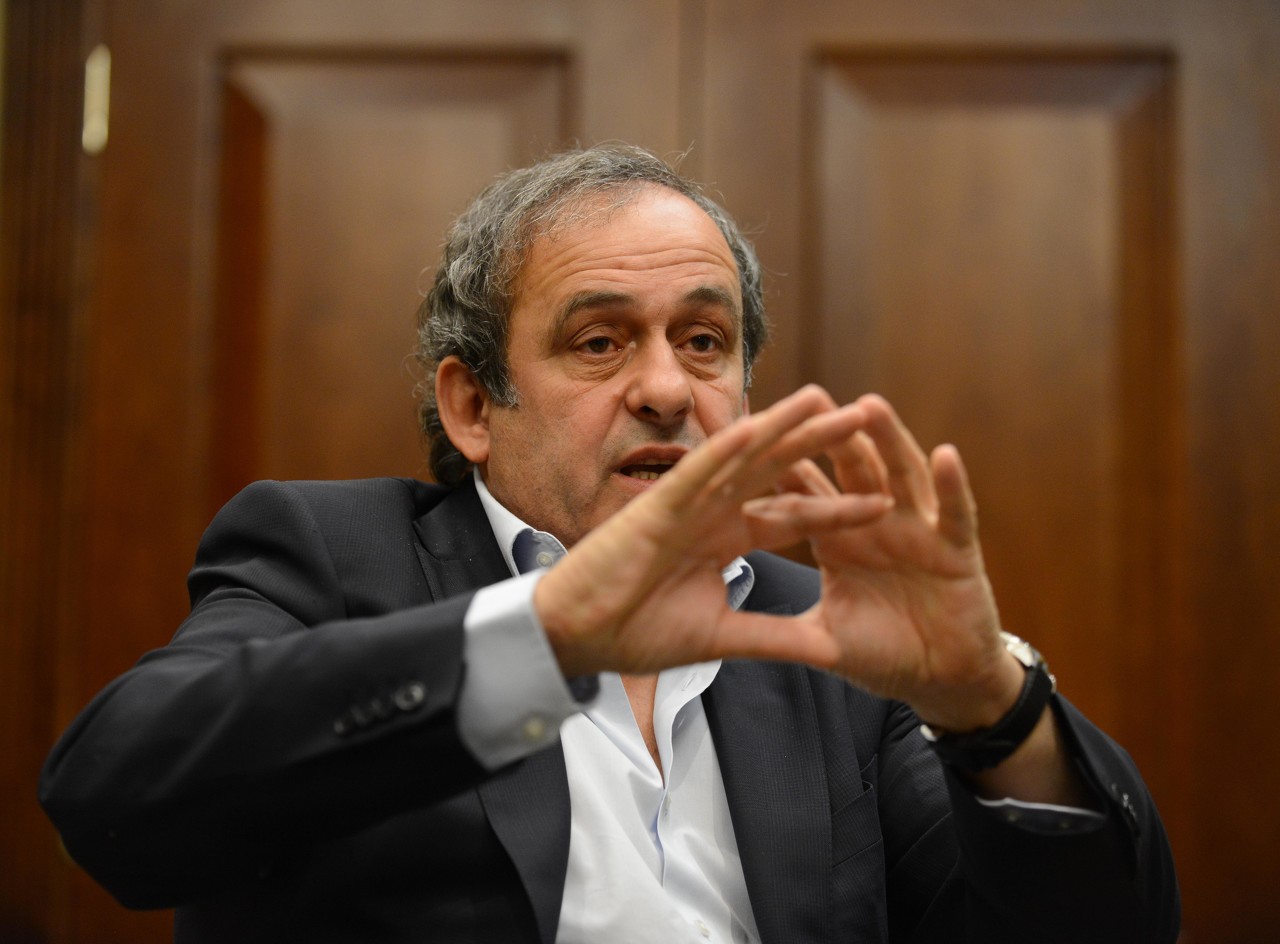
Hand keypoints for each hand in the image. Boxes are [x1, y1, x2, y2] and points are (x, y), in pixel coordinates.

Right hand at [534, 385, 892, 675]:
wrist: (580, 637)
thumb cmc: (637, 632)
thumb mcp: (722, 638)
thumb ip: (775, 638)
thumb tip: (830, 653)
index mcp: (727, 538)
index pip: (793, 515)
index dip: (839, 507)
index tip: (886, 499)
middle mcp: (713, 512)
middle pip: (778, 470)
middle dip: (822, 444)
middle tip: (868, 415)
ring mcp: (686, 503)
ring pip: (744, 456)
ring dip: (783, 427)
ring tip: (825, 399)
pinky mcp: (657, 505)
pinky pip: (698, 470)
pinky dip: (727, 448)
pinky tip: (760, 425)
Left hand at [752, 394, 1022, 730]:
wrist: (942, 681)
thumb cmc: (885, 654)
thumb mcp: (826, 638)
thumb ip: (784, 631)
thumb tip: (727, 631)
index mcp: (839, 539)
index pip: (804, 492)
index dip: (779, 465)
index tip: (749, 431)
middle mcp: (877, 522)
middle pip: (850, 468)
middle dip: (831, 434)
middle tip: (810, 397)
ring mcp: (918, 530)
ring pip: (901, 475)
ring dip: (888, 441)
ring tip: (869, 406)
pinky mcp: (957, 549)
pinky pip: (955, 513)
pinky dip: (952, 486)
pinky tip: (945, 456)